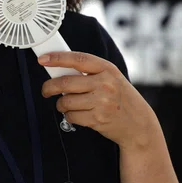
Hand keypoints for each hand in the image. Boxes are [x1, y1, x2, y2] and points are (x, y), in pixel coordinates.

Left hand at [40, 52, 160, 149]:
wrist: (138, 123)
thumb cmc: (121, 97)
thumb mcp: (111, 78)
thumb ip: (90, 72)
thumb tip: (59, 68)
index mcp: (107, 69)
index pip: (78, 59)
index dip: (57, 58)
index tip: (43, 59)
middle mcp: (105, 84)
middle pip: (65, 83)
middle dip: (49, 87)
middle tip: (46, 90)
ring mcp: (102, 102)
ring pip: (65, 101)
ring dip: (61, 104)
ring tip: (67, 104)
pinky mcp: (97, 119)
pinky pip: (71, 116)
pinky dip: (69, 116)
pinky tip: (77, 114)